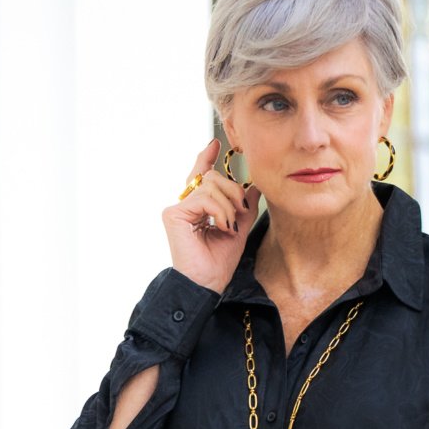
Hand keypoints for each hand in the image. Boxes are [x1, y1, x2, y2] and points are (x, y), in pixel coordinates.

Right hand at [162, 136, 262, 294]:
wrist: (207, 285)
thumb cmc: (218, 264)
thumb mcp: (237, 231)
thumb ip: (243, 209)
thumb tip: (254, 188)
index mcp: (198, 208)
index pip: (201, 176)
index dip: (207, 157)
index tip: (217, 143)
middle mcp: (185, 205)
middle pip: (212, 177)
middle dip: (233, 190)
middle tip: (242, 211)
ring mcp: (178, 208)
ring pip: (210, 184)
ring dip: (228, 205)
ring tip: (230, 226)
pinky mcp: (174, 214)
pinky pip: (205, 197)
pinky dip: (220, 211)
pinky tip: (223, 227)